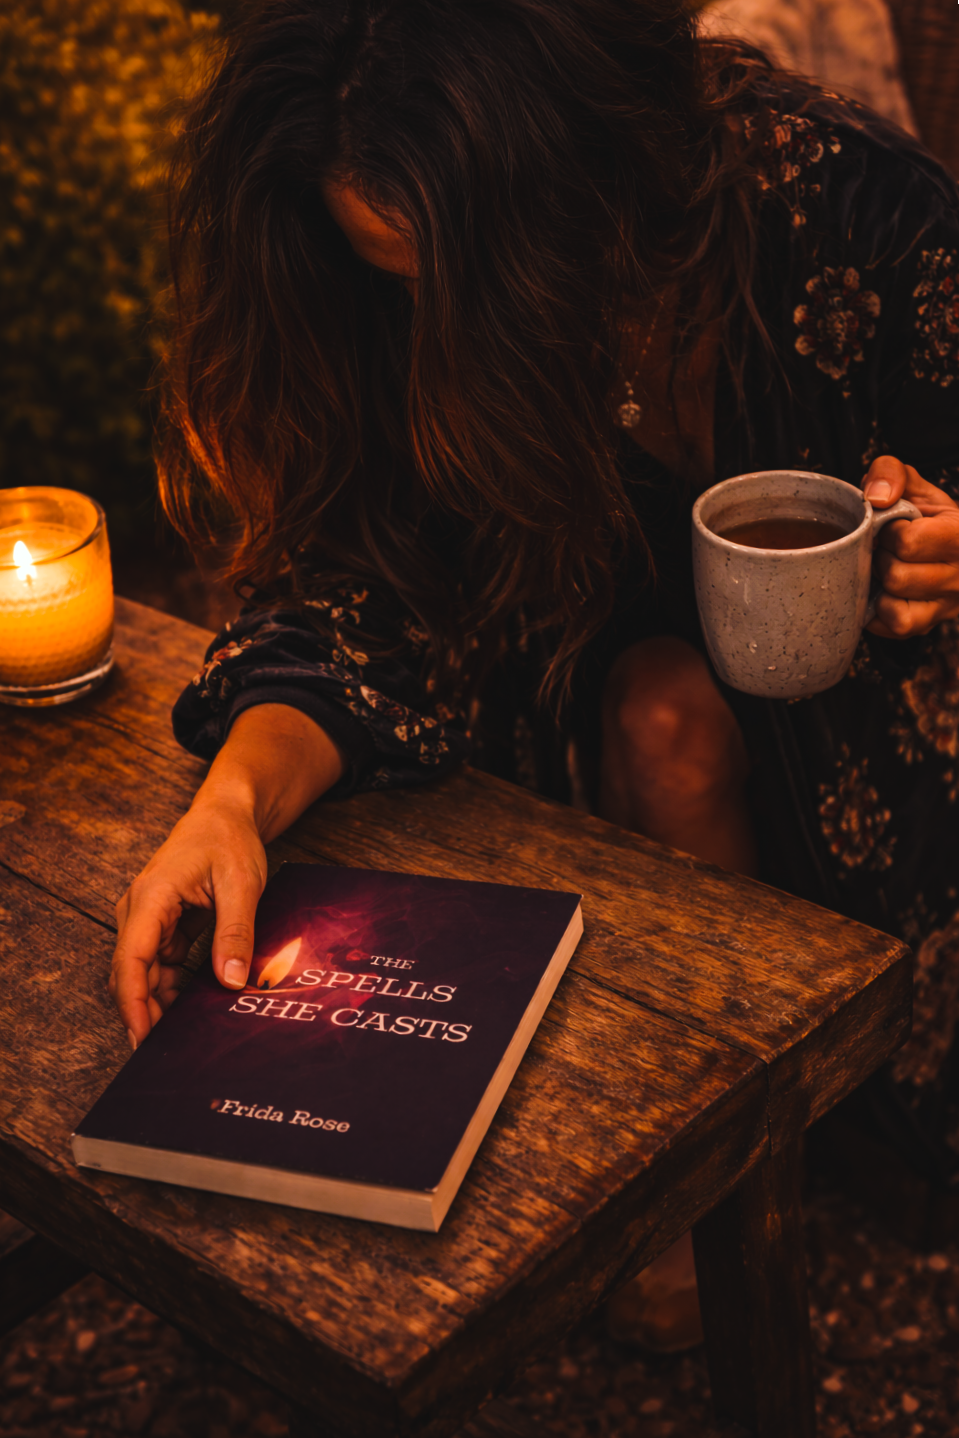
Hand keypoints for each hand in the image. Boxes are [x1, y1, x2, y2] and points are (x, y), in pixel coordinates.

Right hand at [110, 797, 266, 1049]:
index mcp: (152, 897)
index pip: (131, 959)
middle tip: (168, 1052)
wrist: (226, 814)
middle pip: (132, 972)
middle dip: (145, 1012)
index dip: (132, 1003)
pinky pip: (161, 964)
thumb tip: (230, 982)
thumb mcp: (241, 884)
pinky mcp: (162, 924)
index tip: (142, 1038)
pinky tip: (193, 1007)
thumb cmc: (229, 840)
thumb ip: (235, 933)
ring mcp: (148, 918)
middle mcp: (140, 909)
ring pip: (144, 972)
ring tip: (186, 1035)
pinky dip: (173, 986)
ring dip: (160, 1002)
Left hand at [863, 455, 958, 637]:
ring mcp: (947, 605)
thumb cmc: (928, 516)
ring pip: (894, 606)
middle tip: (886, 549)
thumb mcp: (915, 485)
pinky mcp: (929, 625)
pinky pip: (895, 627)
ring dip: (880, 585)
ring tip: (887, 568)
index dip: (889, 532)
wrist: (952, 543)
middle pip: (897, 576)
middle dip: (882, 559)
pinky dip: (880, 611)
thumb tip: (876, 497)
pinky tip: (884, 592)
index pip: (908, 543)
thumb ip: (891, 473)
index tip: (893, 527)